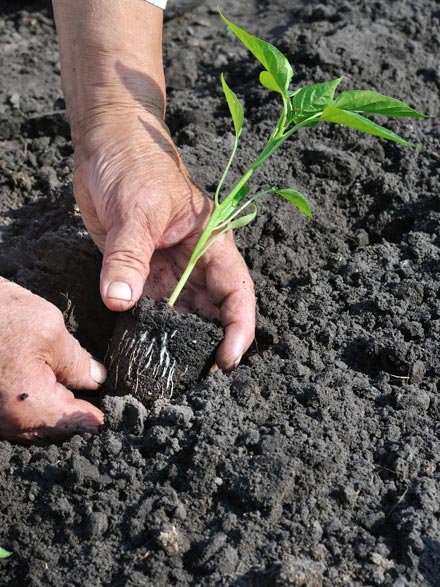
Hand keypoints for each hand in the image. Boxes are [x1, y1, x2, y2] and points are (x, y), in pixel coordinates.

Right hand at [0, 280, 104, 441]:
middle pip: (53, 429)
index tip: (111, 406)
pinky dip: (30, 404)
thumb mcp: (48, 329)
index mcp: (28, 406)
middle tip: (92, 392)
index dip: (96, 414)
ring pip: (31, 424)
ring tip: (68, 387)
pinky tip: (40, 383)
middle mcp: (6, 422)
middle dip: (74, 413)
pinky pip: (13, 415)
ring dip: (51, 409)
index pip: (76, 424)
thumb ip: (77, 361)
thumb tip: (96, 379)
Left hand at [53, 0, 255, 369]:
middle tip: (193, 375)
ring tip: (167, 368)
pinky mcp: (141, 269)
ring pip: (181, 313)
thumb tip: (120, 302)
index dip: (239, 329)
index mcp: (212, 242)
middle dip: (209, 342)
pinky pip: (149, 305)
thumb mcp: (136, 209)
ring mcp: (168, 267)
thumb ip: (128, 257)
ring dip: (176, 338)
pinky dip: (147, 326)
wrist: (105, 143)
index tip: (227, 360)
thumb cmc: (134, 163)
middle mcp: (195, 261)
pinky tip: (141, 344)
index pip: (237, 293)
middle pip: (213, 311)